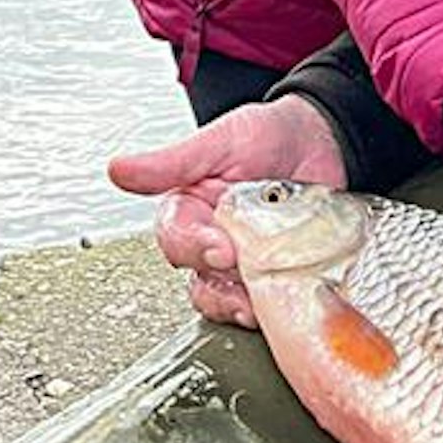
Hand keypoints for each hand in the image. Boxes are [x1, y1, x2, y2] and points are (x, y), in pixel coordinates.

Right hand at [108, 95, 346, 326]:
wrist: (324, 140)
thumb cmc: (267, 135)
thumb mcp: (222, 141)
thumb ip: (172, 162)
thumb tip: (118, 170)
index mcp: (190, 208)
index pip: (174, 236)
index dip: (193, 246)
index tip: (220, 247)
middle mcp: (209, 239)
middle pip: (195, 273)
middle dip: (218, 278)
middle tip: (244, 268)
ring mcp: (241, 260)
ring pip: (222, 296)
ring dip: (237, 303)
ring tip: (259, 300)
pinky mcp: (274, 272)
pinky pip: (262, 302)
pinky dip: (270, 306)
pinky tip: (284, 299)